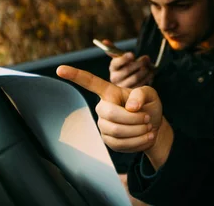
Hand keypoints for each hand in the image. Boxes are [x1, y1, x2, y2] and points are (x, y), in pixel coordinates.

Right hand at [56, 65, 172, 168]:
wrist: (154, 128)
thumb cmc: (149, 106)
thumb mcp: (151, 94)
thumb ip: (142, 94)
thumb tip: (131, 106)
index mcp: (109, 92)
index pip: (90, 82)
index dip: (75, 75)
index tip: (60, 69)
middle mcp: (102, 107)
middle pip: (111, 114)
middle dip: (134, 119)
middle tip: (148, 118)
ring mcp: (103, 125)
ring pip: (117, 131)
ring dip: (139, 130)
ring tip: (149, 127)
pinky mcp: (108, 140)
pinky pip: (121, 144)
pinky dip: (139, 141)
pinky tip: (147, 136)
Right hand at [105, 41, 153, 88]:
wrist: (132, 78)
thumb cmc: (127, 65)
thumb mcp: (121, 57)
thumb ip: (114, 50)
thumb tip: (104, 41)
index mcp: (113, 68)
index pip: (115, 63)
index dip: (124, 59)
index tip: (132, 54)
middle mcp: (115, 78)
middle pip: (127, 71)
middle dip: (138, 63)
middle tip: (146, 57)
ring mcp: (123, 87)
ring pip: (135, 78)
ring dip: (144, 70)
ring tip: (150, 65)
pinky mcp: (132, 92)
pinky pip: (141, 84)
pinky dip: (148, 77)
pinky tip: (151, 72)